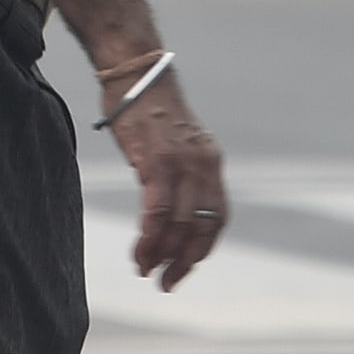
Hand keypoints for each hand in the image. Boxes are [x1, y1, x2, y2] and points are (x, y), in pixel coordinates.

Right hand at [105, 68, 226, 289]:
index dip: (203, 247)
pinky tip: (139, 252)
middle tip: (167, 282)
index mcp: (211, 162)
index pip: (217, 216)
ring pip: (180, 223)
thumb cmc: (149, 107)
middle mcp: (204, 164)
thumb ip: (178, 173)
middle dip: (185, 260)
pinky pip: (158, 210)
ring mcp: (182, 162)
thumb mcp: (175, 144)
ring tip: (145, 270)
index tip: (184, 267)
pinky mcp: (157, 160)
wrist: (136, 70)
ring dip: (163, 254)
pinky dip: (150, 236)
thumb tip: (168, 208)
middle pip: (203, 225)